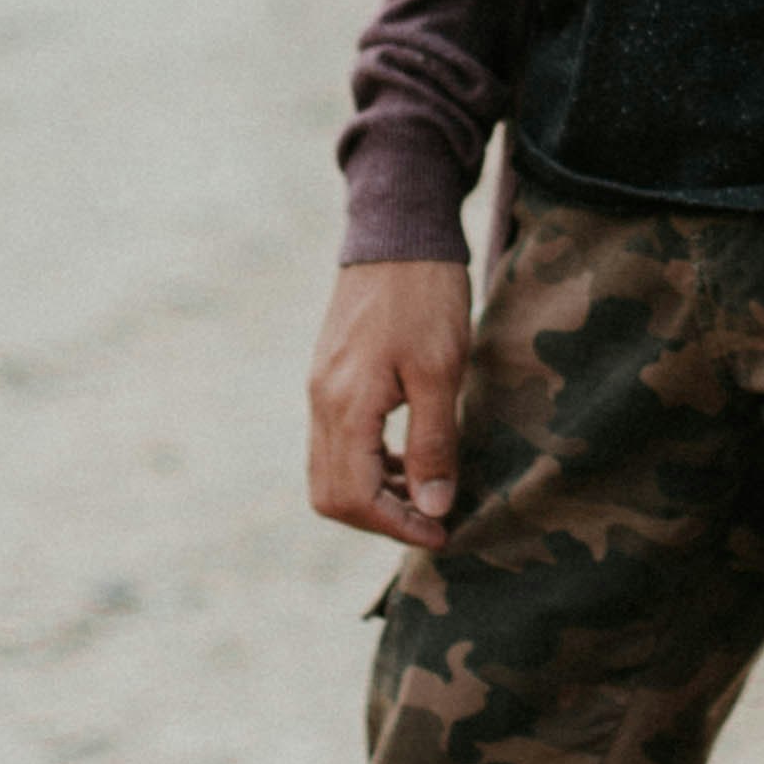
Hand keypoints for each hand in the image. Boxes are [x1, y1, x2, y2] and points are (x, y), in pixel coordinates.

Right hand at [307, 259, 473, 549]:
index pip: (353, 499)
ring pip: (332, 471)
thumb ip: (433, 443)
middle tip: (432, 518)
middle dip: (381, 518)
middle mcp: (321, 403)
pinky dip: (370, 464)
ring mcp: (321, 390)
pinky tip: (410, 456)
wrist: (398, 232)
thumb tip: (432, 507)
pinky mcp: (330, 377)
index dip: (397, 526)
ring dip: (376, 493)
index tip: (442, 531)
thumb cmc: (425, 296)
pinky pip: (338, 442)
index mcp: (345, 406)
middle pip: (332, 495)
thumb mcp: (441, 371)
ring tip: (428, 491)